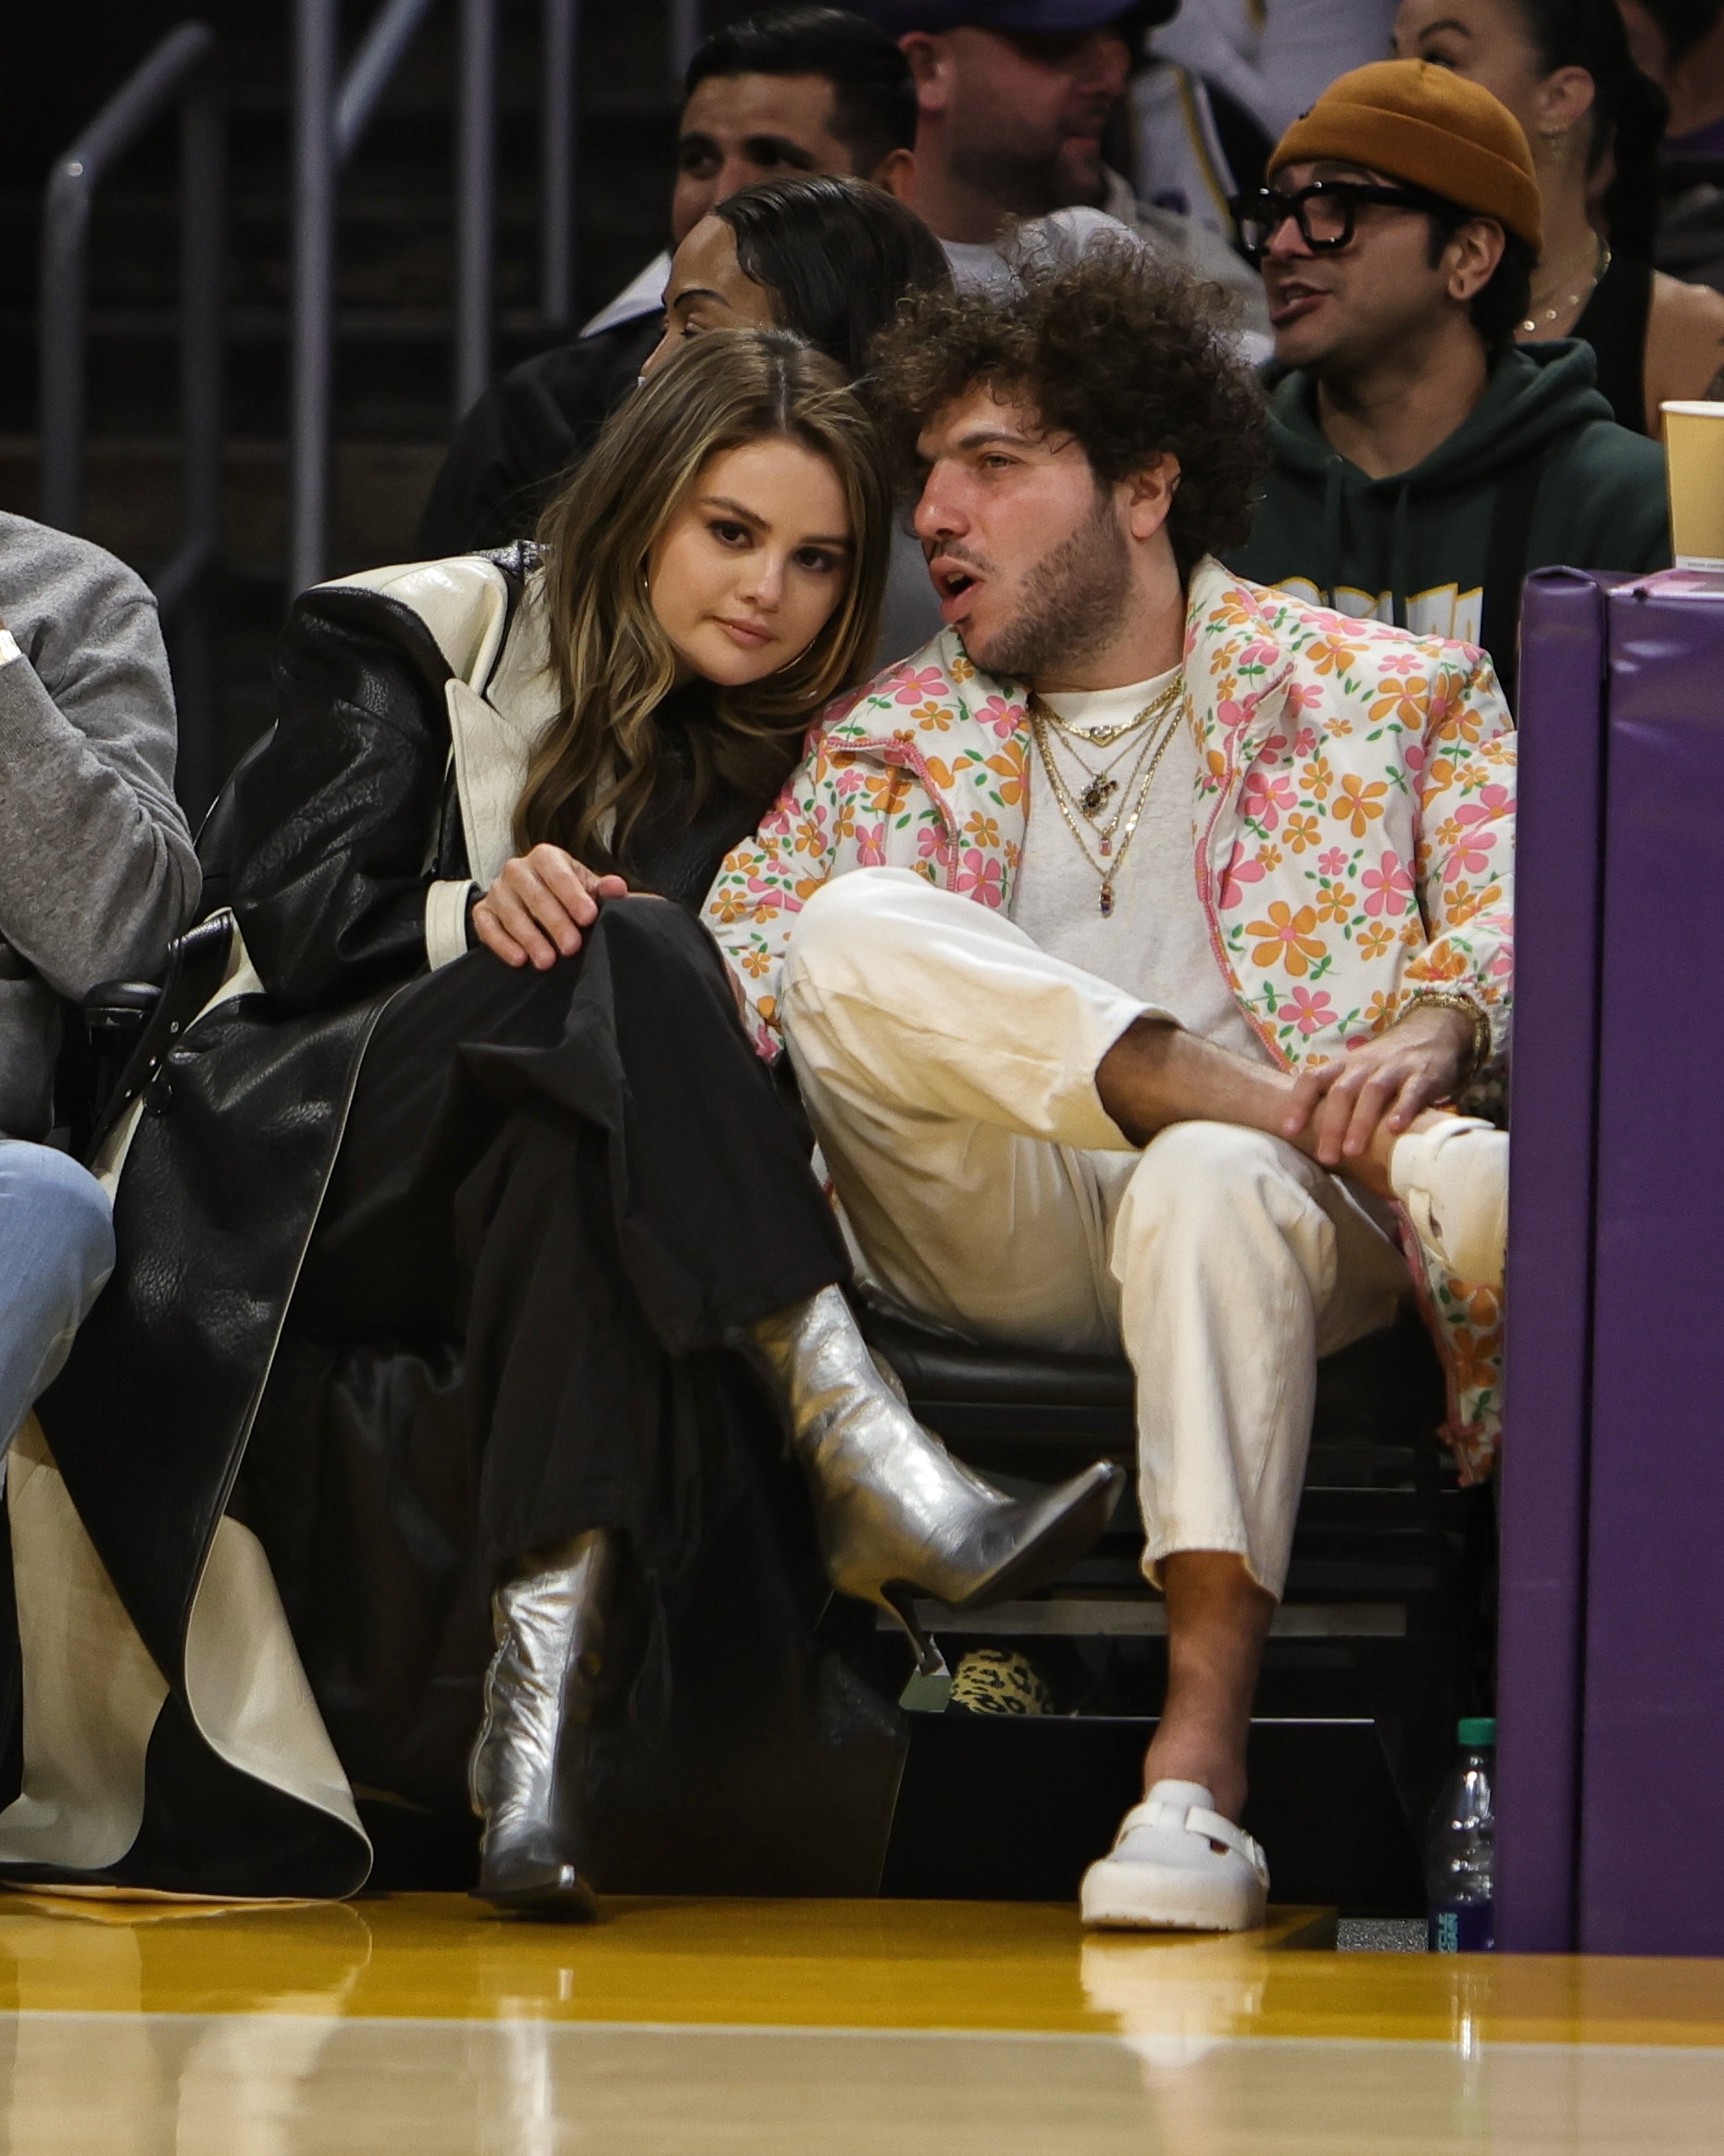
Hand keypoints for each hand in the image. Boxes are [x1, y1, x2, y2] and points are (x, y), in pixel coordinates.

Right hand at [471, 845, 627, 968]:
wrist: (534, 902)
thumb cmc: (565, 895)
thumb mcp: (586, 889)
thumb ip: (602, 890)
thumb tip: (617, 887)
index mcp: (546, 857)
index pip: (558, 873)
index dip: (573, 895)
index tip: (588, 917)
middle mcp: (517, 869)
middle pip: (534, 894)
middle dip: (554, 922)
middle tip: (571, 946)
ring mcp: (498, 890)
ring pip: (511, 912)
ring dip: (530, 937)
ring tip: (547, 961)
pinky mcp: (483, 912)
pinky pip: (487, 926)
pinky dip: (502, 943)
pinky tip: (519, 959)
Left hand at [1281, 1003, 1472, 1175]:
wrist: (1431, 1031)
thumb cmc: (1383, 1065)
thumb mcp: (1355, 1072)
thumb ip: (1334, 1096)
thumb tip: (1305, 1134)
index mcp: (1342, 1066)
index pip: (1313, 1078)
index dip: (1299, 1103)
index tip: (1289, 1131)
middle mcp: (1363, 1066)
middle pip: (1342, 1092)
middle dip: (1331, 1126)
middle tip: (1326, 1157)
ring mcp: (1393, 1069)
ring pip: (1372, 1092)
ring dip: (1360, 1122)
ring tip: (1352, 1151)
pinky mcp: (1422, 1076)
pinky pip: (1411, 1092)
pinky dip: (1402, 1109)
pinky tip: (1395, 1129)